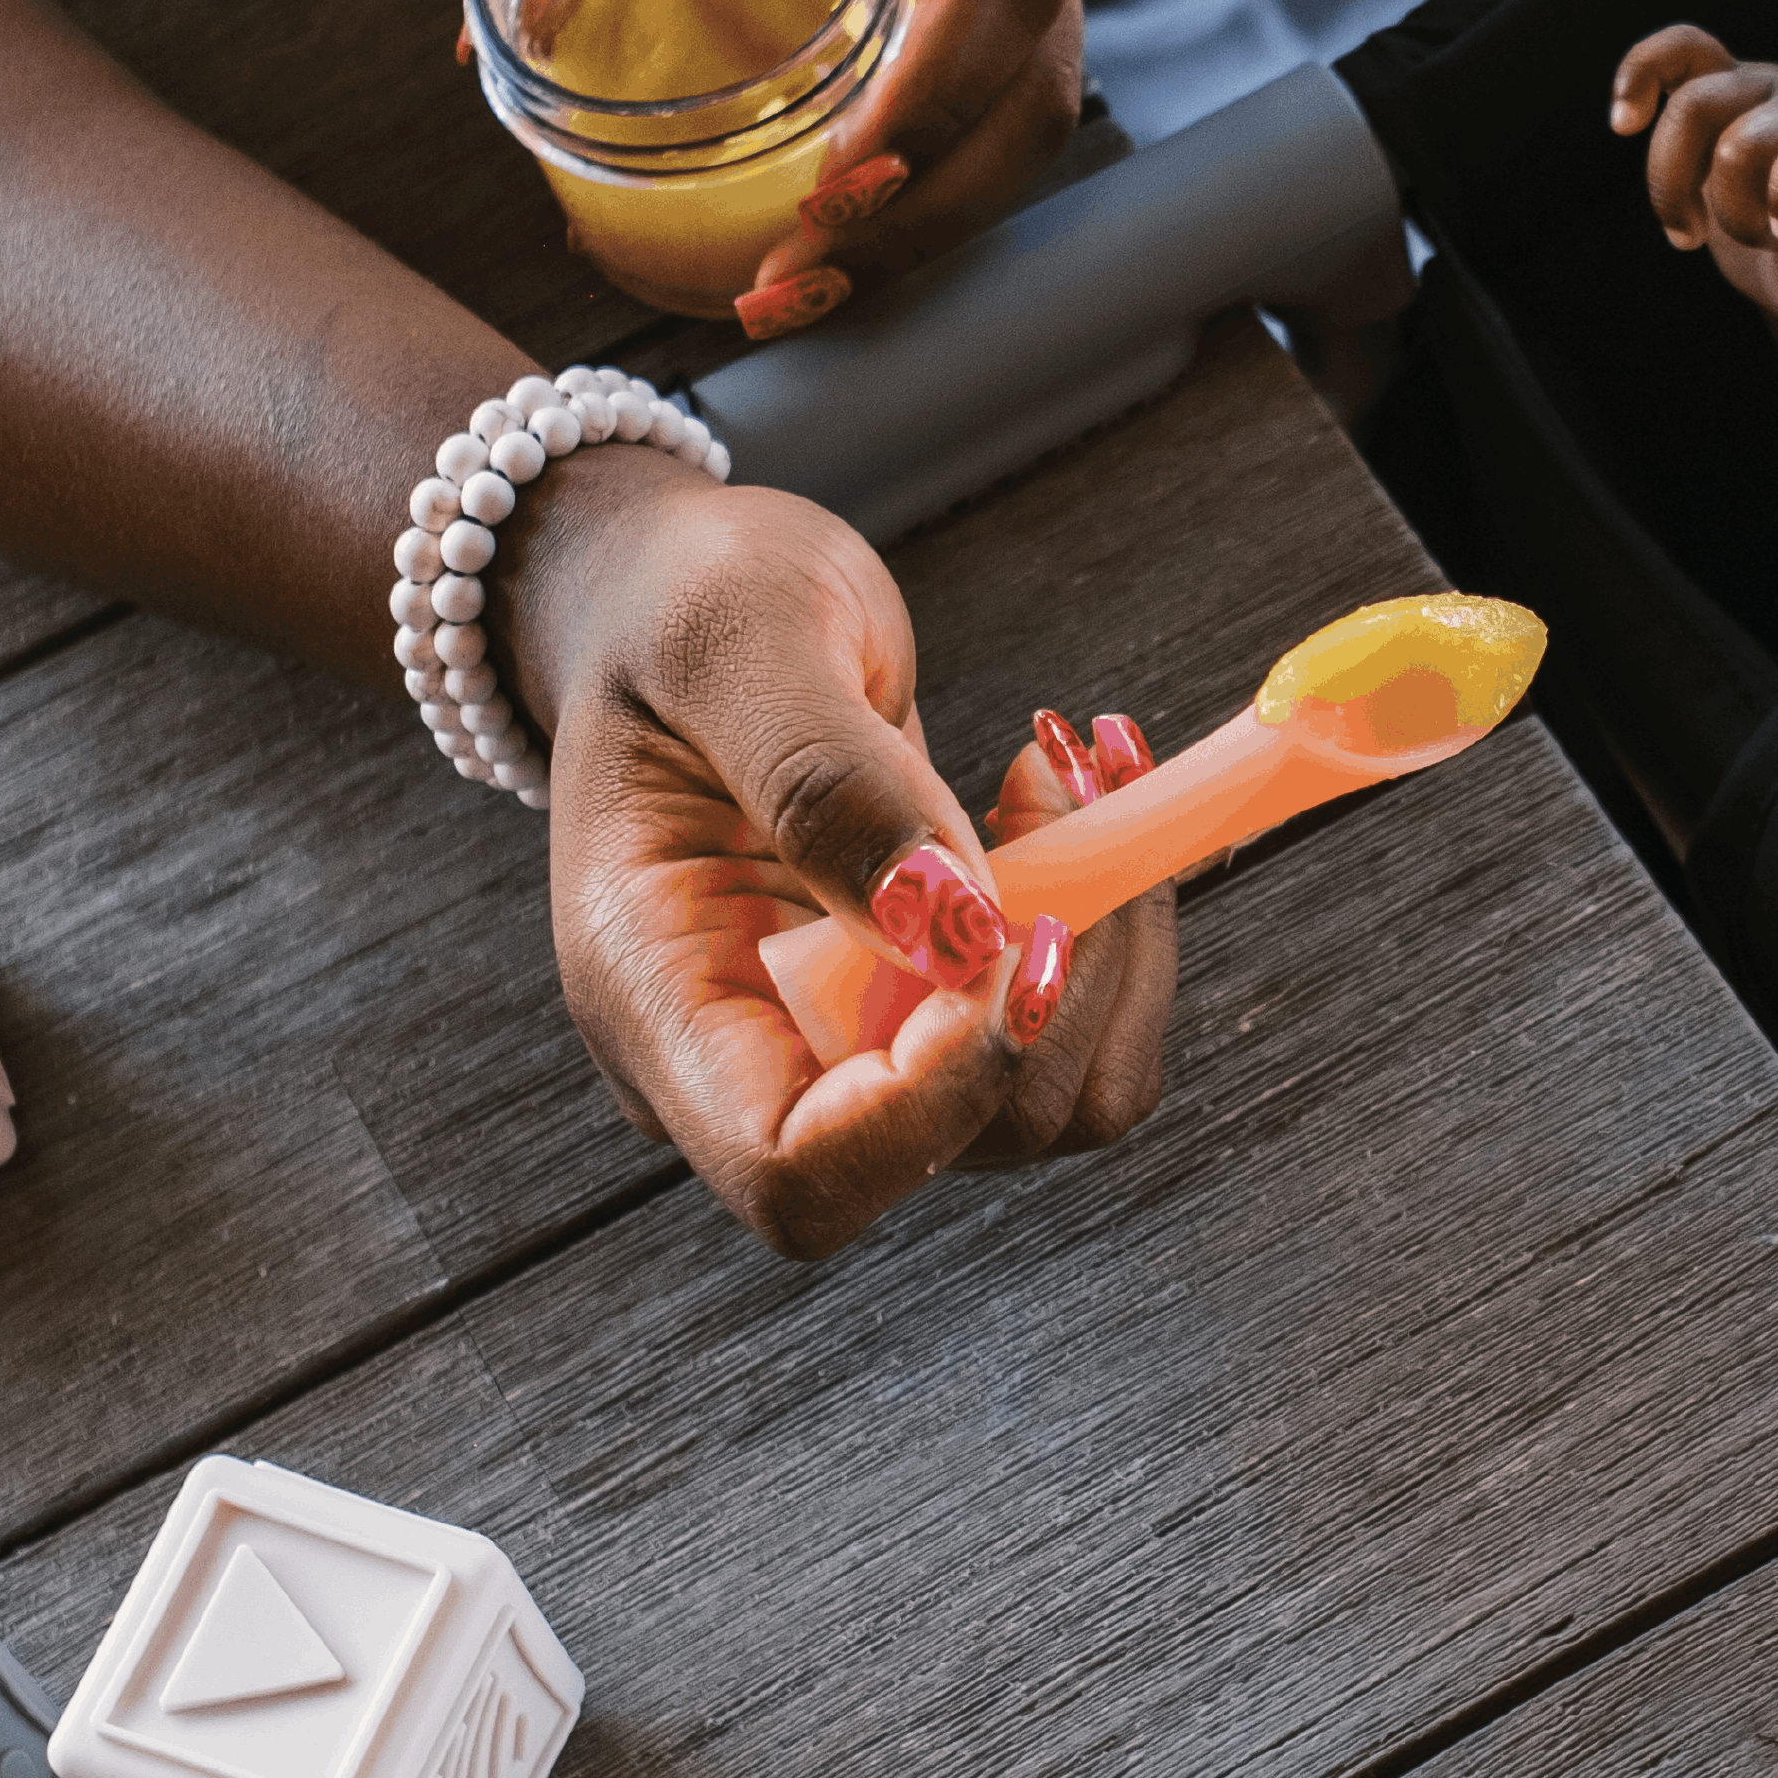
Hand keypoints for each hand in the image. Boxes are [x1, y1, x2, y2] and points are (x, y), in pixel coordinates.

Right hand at [502, 451, 1175, 1255]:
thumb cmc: (682, 606)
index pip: (801, 1172)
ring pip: (1056, 1097)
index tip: (1024, 926)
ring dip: (1115, 936)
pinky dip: (1119, 922)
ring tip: (1070, 767)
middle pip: (969, 1140)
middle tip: (1064, 773)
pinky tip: (1070, 804)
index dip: (941, 1094)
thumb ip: (828, 786)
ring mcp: (854, 1050)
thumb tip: (954, 928)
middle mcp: (756, 1060)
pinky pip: (1079, 1031)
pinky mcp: (936, 1013)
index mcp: (658, 1002)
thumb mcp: (734, 641)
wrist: (690, 604)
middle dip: (1067, 968)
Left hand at [543, 0, 1078, 318]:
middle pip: (1038, 94)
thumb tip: (491, 42)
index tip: (838, 181)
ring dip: (935, 226)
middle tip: (789, 285)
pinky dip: (936, 189)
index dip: (934, 97)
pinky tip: (842, 236)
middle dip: (927, 213)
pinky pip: (1005, 108)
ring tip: (802, 291)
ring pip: (1036, 121)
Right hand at [1612, 27, 1777, 340]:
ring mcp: (1764, 90)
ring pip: (1695, 105)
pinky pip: (1679, 52)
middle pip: (1745, 139)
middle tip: (1758, 244)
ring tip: (1688, 234)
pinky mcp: (1721, 90)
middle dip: (1736, 211)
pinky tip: (1624, 120)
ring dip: (1676, 183)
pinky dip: (1642, 74)